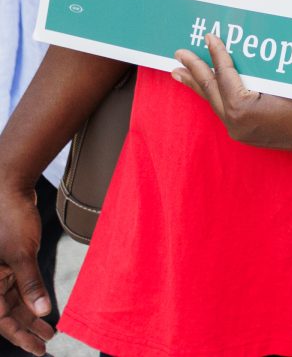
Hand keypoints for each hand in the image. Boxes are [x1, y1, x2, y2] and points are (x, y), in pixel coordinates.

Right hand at [0, 179, 53, 353]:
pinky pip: (18, 288)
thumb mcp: (22, 254)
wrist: (10, 187)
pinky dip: (31, 299)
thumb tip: (42, 312)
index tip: (37, 349)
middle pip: (6, 314)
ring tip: (50, 332)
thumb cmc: (10, 218)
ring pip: (13, 302)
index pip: (0, 319)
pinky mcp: (8, 262)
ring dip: (30, 317)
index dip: (19, 336)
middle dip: (26, 331)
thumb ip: (30, 285)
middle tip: (46, 346)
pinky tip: (45, 310)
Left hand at [173, 33, 291, 151]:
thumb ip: (263, 70)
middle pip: (211, 91)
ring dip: (199, 86)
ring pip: (216, 103)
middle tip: (178, 56)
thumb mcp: (291, 80)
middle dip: (194, 72)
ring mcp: (243, 132)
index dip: (216, 54)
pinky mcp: (251, 135)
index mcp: (244, 109)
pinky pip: (226, 111)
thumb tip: (247, 53)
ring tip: (180, 74)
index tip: (209, 37)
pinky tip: (212, 90)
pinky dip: (216, 96)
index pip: (224, 75)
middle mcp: (238, 124)